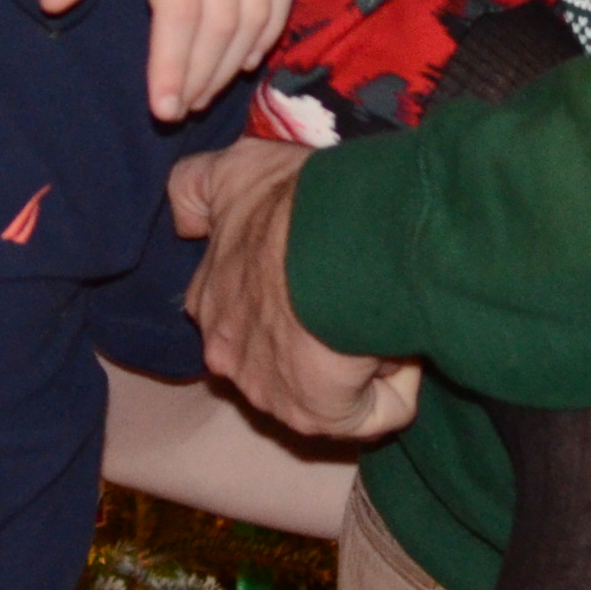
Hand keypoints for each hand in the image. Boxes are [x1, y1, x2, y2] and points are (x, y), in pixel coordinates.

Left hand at [50, 0, 289, 120]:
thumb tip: (55, 3)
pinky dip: (271, 23)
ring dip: (236, 58)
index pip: (181, 12)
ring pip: (259, 9)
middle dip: (202, 74)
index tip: (162, 104)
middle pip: (224, 22)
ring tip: (206, 86)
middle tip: (177, 107)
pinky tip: (250, 46)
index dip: (173, 66)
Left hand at [170, 138, 419, 440]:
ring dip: (358, 355)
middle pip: (279, 356)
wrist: (332, 244)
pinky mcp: (317, 417)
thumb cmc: (287, 206)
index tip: (314, 272)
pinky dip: (394, 386)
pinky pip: (370, 413)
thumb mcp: (232, 172)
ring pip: (325, 384)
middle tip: (355, 295)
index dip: (279, 295)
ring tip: (381, 311)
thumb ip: (195, 190)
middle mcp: (228, 354)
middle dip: (314, 335)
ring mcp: (269, 392)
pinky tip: (403, 343)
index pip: (236, 311)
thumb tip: (186, 224)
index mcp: (210, 301)